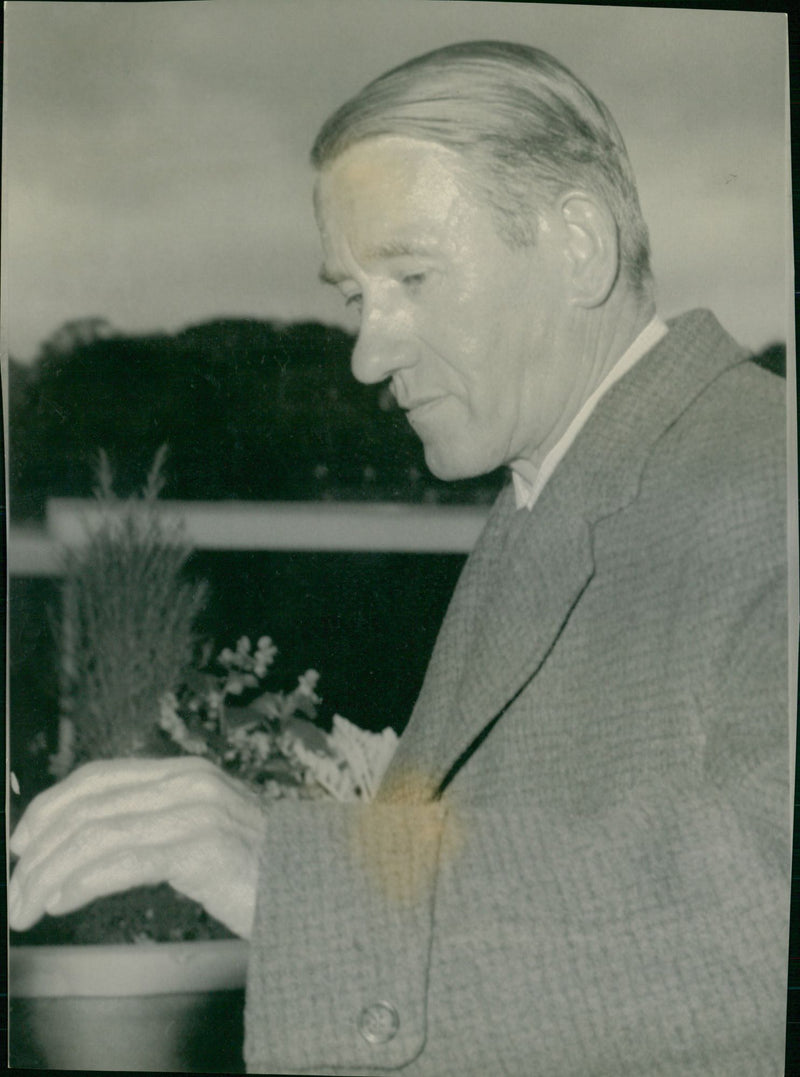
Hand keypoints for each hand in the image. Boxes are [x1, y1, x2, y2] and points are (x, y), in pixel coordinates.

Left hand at [8, 756, 265, 938]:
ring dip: (51, 874)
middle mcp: (188, 782)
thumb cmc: (258, 866)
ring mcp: (197, 811)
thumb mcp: (203, 829)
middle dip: (40, 849)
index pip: (100, 775)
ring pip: (99, 835)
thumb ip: (156, 824)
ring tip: (27, 906)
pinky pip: (125, 861)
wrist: (317, 886)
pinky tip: (62, 901)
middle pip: (91, 806)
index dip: (52, 805)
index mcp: (184, 771)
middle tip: (14, 888)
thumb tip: (87, 844)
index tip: (21, 841)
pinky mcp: (203, 847)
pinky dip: (84, 882)